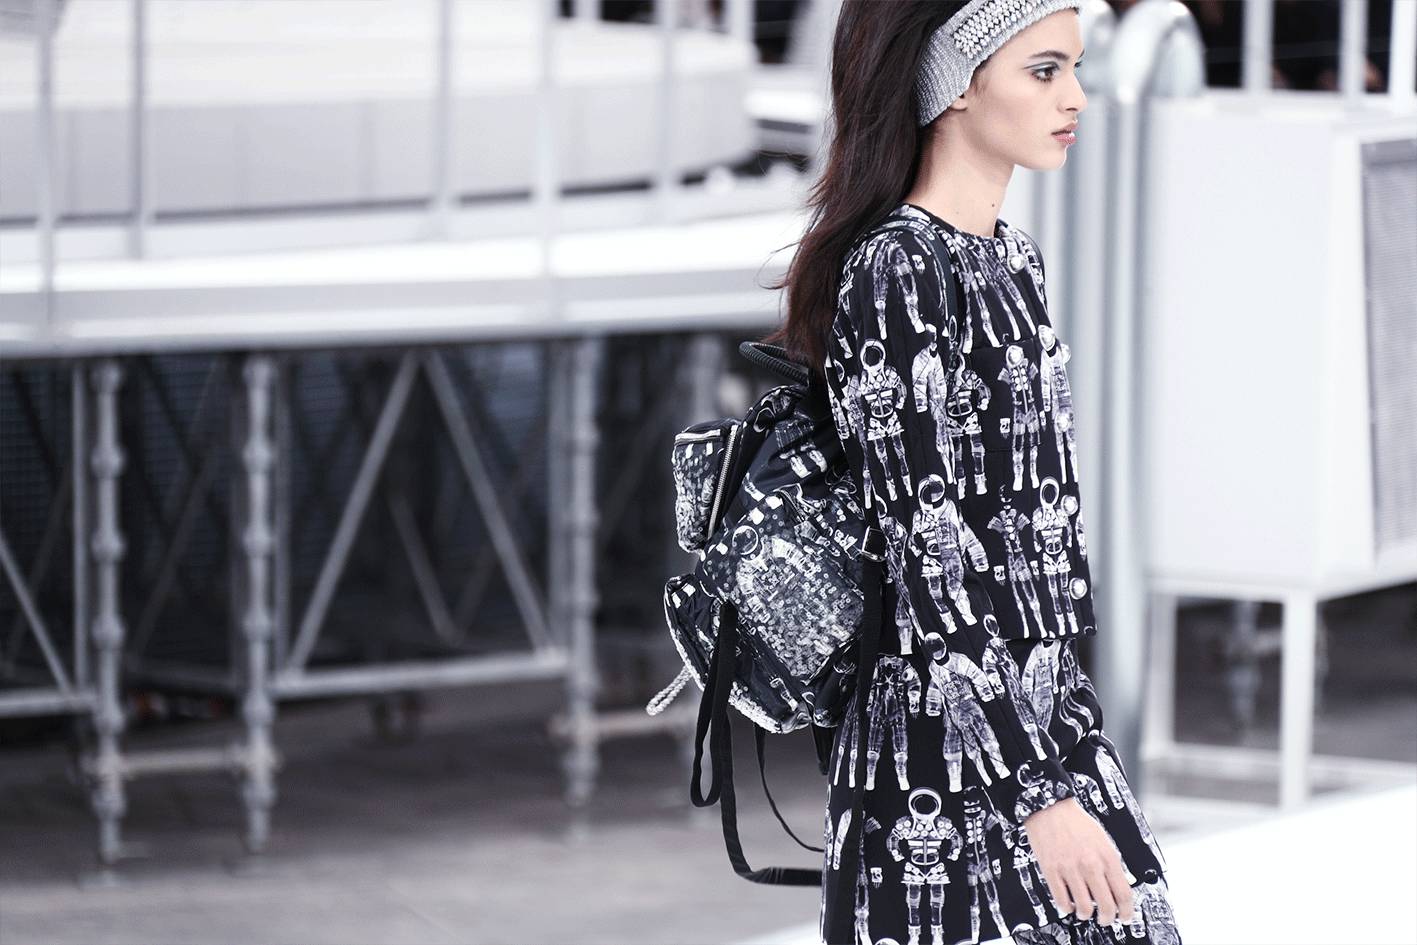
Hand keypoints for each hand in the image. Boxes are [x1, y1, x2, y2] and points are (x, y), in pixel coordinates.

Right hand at [1022, 797, 1134, 925]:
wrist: (1051, 809)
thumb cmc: (1076, 822)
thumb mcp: (1103, 840)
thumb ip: (1111, 864)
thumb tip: (1116, 887)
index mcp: (1107, 857)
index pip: (1124, 894)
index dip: (1126, 912)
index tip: (1124, 917)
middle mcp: (1090, 864)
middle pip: (1106, 905)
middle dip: (1108, 919)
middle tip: (1106, 920)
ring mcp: (1070, 869)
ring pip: (1084, 907)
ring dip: (1086, 915)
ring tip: (1085, 912)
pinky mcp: (1051, 871)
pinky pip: (1061, 900)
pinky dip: (1066, 908)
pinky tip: (1068, 904)